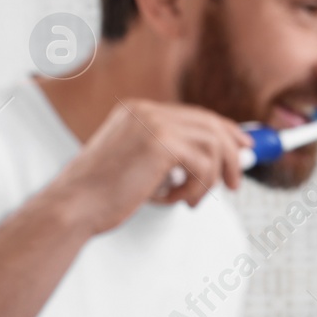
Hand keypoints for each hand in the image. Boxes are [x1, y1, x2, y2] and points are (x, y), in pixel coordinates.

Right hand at [48, 98, 252, 234]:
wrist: (73, 206)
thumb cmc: (101, 196)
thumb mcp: (134, 166)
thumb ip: (165, 156)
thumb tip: (211, 161)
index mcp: (138, 111)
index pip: (194, 115)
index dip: (224, 131)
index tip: (243, 148)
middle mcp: (146, 110)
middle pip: (210, 123)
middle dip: (232, 153)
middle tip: (236, 183)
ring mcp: (153, 123)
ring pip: (212, 145)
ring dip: (208, 180)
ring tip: (189, 200)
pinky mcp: (160, 143)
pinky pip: (204, 164)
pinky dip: (197, 188)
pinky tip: (176, 200)